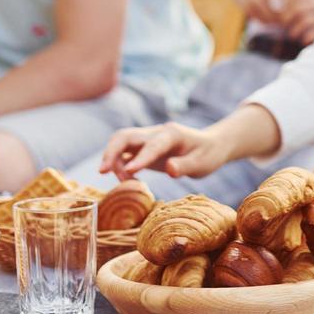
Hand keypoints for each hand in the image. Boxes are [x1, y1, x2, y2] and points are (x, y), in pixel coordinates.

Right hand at [100, 122, 228, 179]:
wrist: (210, 146)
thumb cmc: (208, 155)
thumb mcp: (202, 164)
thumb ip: (185, 166)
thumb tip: (169, 169)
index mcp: (172, 134)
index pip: (152, 145)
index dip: (140, 158)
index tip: (128, 172)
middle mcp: (156, 133)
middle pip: (126, 136)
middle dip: (111, 151)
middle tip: (102, 172)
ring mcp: (148, 139)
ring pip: (121, 142)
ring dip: (114, 159)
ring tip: (122, 181)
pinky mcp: (144, 148)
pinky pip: (124, 153)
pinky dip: (119, 164)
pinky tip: (125, 180)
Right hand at [223, 0, 293, 23]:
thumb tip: (300, 8)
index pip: (291, 1)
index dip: (294, 10)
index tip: (295, 13)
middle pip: (281, 12)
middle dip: (284, 20)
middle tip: (287, 22)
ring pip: (269, 18)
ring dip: (273, 22)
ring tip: (277, 21)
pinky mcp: (245, 5)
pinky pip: (258, 19)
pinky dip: (263, 21)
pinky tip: (266, 18)